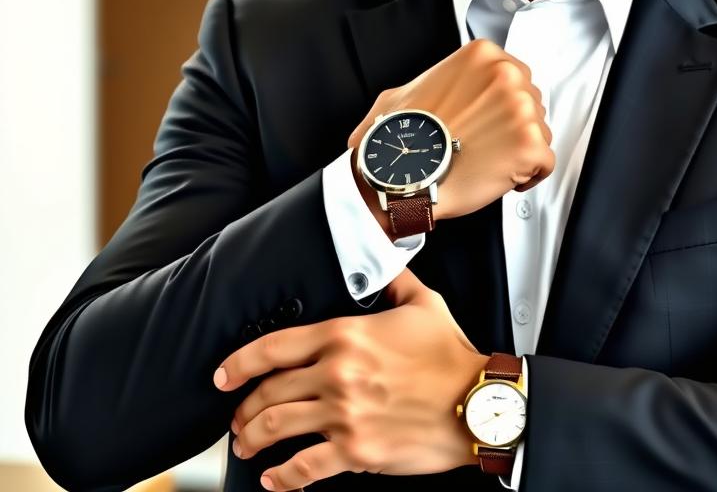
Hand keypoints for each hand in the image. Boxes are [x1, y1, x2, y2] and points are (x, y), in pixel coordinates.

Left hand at [212, 268, 489, 490]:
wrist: (474, 401)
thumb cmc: (451, 356)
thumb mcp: (424, 304)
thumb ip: (396, 282)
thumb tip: (385, 264)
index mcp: (345, 336)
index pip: (274, 347)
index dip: (239, 363)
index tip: (224, 375)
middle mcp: (337, 374)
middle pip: (268, 392)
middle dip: (244, 408)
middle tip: (237, 417)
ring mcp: (343, 414)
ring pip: (276, 428)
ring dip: (252, 440)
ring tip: (246, 445)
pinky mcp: (355, 450)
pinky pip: (303, 468)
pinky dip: (281, 478)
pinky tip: (273, 479)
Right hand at [348, 38, 555, 220]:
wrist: (399, 175)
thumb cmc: (403, 136)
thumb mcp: (415, 85)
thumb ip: (449, 78)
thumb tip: (457, 87)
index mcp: (483, 55)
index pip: (517, 75)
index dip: (503, 103)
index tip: (492, 117)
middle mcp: (506, 76)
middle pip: (532, 101)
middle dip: (513, 123)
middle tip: (486, 141)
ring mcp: (521, 109)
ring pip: (541, 131)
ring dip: (520, 147)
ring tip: (488, 159)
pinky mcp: (530, 144)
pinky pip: (546, 162)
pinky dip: (529, 174)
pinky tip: (504, 177)